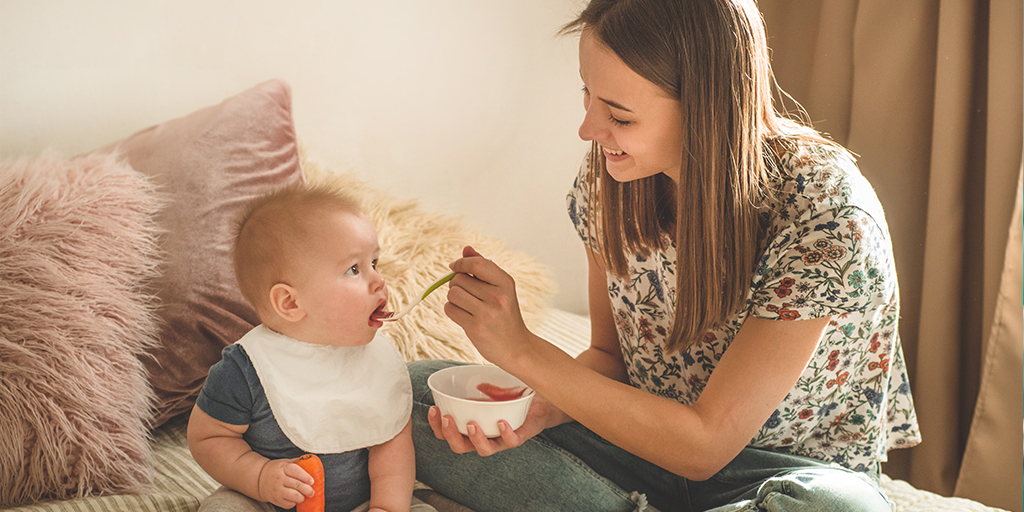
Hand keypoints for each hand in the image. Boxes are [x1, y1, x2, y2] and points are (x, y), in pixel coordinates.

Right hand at [257, 458, 314, 508]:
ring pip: (294, 496)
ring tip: (304, 495)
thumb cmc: (276, 470)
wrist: (259, 478)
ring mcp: (277, 490)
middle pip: (297, 485)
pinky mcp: (276, 499)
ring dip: (302, 497)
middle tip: (311, 491)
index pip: (296, 471)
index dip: (306, 477)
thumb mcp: (285, 462)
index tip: (312, 481)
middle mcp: (280, 479)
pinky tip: (294, 499)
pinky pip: (288, 504)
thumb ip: (297, 462)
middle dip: (308, 490)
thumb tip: (312, 461)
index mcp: (283, 468)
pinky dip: (294, 503)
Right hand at [427, 393, 568, 455]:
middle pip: (460, 447)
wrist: (541, 401)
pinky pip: (511, 441)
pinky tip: (501, 423)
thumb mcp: (491, 388)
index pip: (447, 434)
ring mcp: (501, 439)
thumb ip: (477, 384)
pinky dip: (505, 434)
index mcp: (471, 427)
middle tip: (447, 419)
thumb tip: (461, 373)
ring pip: (484, 450)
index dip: (437, 426)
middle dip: (450, 435)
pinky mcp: (520, 436)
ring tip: (471, 424)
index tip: (433, 409)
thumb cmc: (512, 397)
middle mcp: (484, 437)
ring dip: (475, 439)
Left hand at [445, 246, 531, 366]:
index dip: (461, 263)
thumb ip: (484, 267)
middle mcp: (498, 296)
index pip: (477, 264)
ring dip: (453, 299)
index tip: (454, 267)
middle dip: (457, 284)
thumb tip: (466, 249)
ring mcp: (487, 313)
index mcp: (506, 283)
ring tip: (466, 306)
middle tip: (467, 295)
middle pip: (459, 279)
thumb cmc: (506, 316)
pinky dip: (452, 311)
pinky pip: (450, 309)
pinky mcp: (476, 328)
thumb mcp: (501, 289)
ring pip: (453, 293)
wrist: (517, 348)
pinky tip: (464, 316)